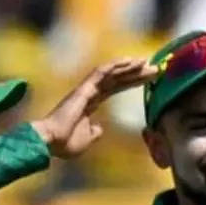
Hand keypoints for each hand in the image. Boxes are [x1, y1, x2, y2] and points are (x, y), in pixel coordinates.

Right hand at [32, 58, 159, 158]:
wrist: (50, 142)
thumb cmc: (65, 143)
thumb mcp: (87, 140)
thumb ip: (94, 132)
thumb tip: (100, 129)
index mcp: (91, 103)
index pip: (117, 88)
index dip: (133, 81)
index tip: (150, 78)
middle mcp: (90, 93)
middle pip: (118, 78)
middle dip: (137, 72)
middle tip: (156, 67)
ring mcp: (86, 89)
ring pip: (111, 72)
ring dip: (129, 66)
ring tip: (146, 61)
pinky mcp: (83, 89)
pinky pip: (101, 72)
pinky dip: (115, 65)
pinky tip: (129, 61)